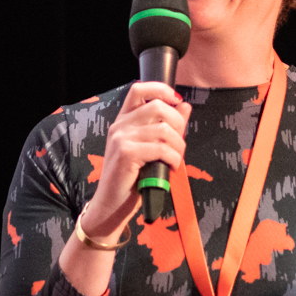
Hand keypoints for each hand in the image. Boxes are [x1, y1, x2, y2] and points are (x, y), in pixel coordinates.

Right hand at [75, 80, 188, 239]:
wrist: (112, 205)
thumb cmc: (131, 179)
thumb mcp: (149, 149)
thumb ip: (166, 127)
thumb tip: (184, 106)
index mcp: (124, 121)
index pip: (139, 89)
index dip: (161, 89)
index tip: (177, 101)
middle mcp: (120, 126)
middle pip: (158, 107)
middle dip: (178, 125)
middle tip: (178, 144)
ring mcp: (121, 139)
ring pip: (163, 130)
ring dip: (177, 146)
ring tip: (174, 160)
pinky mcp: (126, 154)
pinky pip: (161, 149)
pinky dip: (173, 159)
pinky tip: (170, 167)